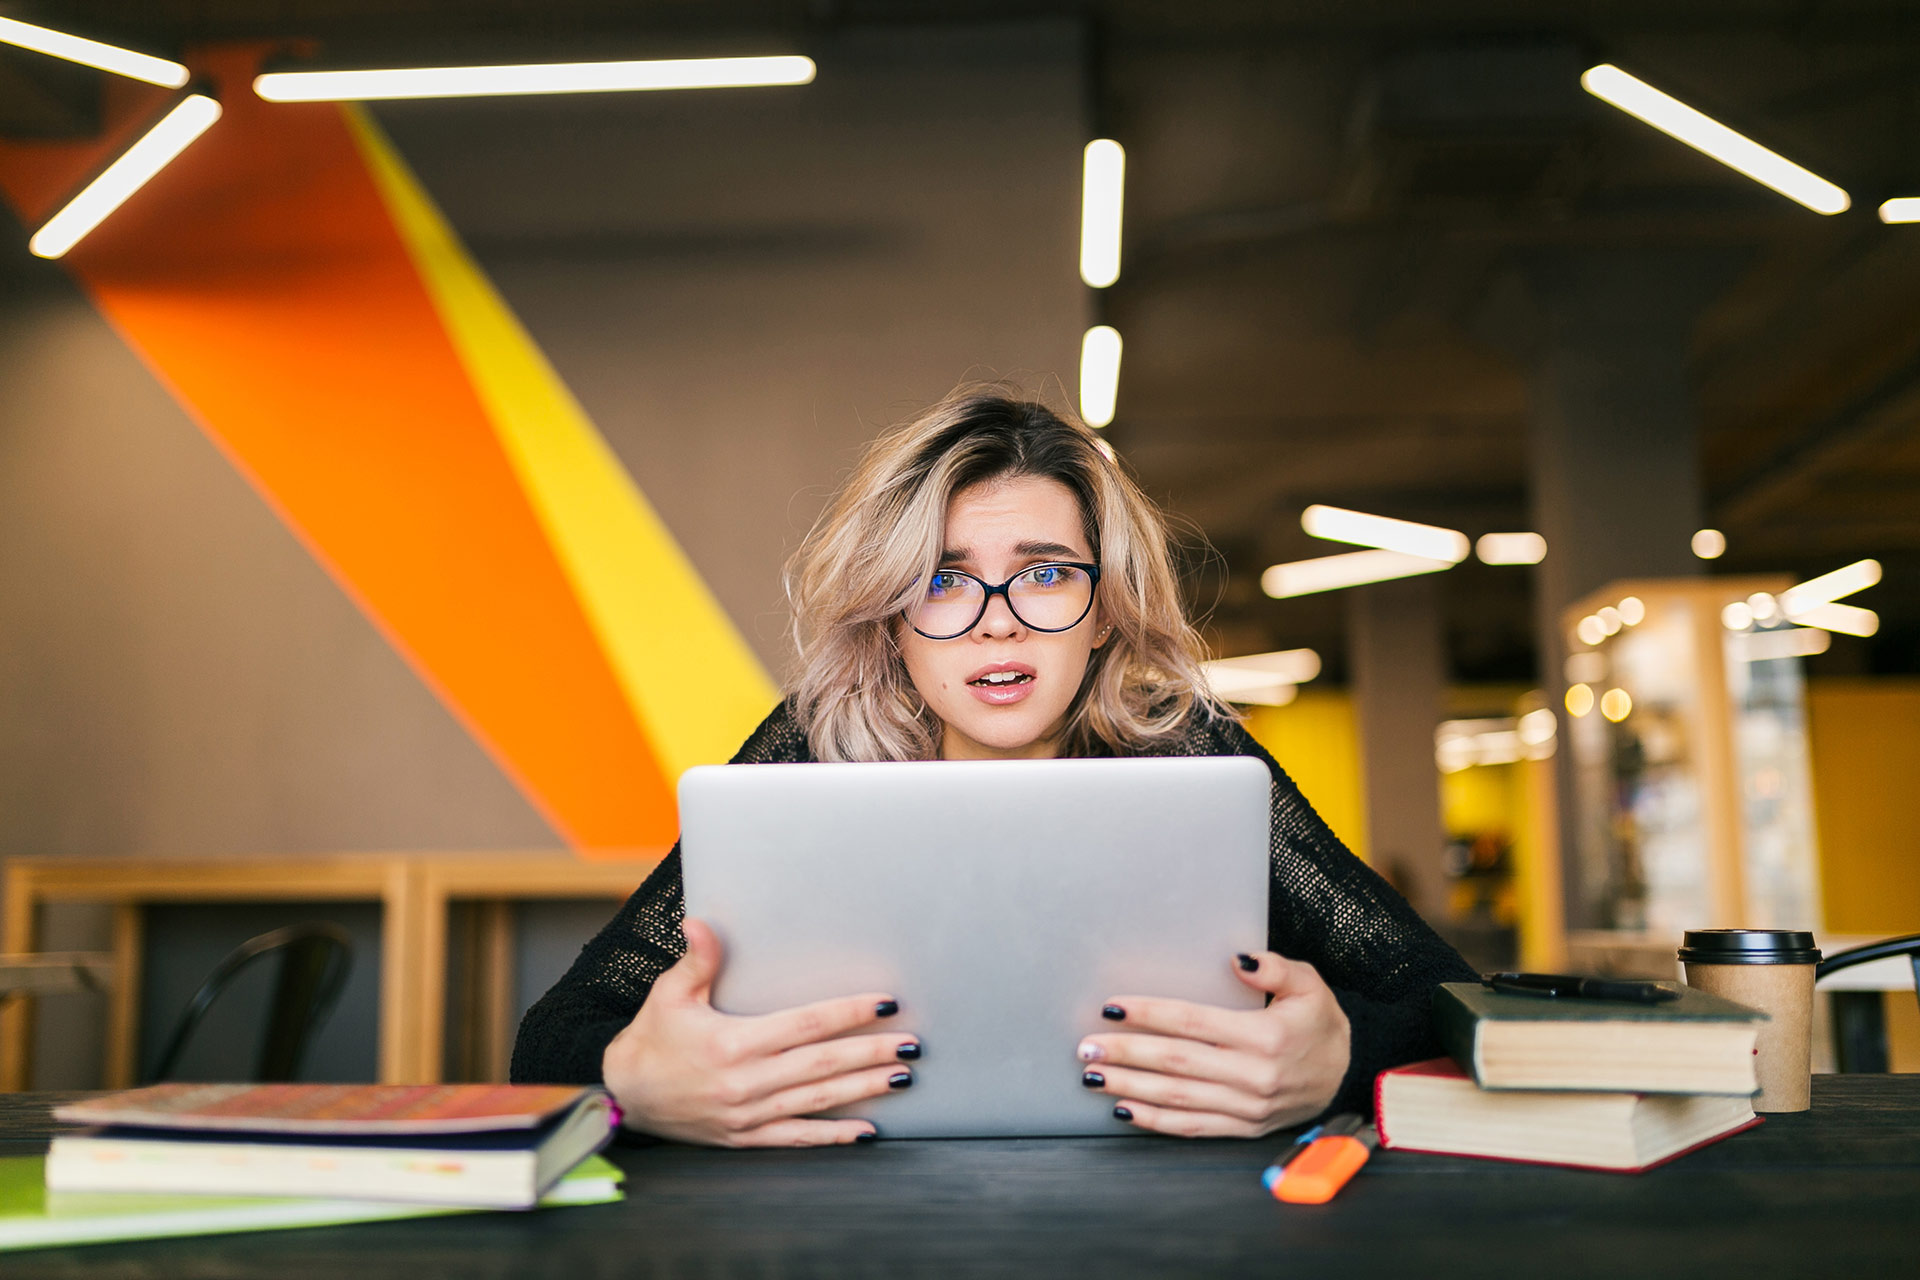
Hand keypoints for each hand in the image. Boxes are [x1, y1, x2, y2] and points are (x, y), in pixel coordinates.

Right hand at [601, 917, 918, 1146]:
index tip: (885, 1003)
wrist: (620, 1095)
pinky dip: (833, 1136)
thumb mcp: (670, 994)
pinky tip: (867, 1131)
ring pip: (816, 1101)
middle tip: (912, 1045)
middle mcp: (744, 1082)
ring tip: (901, 1079)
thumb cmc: (649, 1039)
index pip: (805, 1024)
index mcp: (732, 1043)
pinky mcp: (744, 1137)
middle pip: (821, 1065)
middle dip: (870, 1053)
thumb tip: (702, 921)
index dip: (848, 1013)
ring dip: (862, 1090)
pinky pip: (796, 1138)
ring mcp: (746, 1114)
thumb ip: (696, 960)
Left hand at [1075, 952, 1349, 1137]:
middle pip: (1176, 1062)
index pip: (1194, 1022)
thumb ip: (1274, 968)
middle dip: (1127, 1053)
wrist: (1351, 1074)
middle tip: (1086, 1045)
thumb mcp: (1310, 984)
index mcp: (1265, 1036)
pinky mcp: (1244, 1128)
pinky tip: (1124, 1109)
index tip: (1112, 1008)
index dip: (1149, 1014)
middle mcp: (1253, 1076)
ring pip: (1178, 1098)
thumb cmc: (1321, 1023)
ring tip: (1093, 1074)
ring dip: (1130, 1086)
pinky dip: (1155, 1120)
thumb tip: (1236, 959)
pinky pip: (1192, 1127)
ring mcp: (1248, 1107)